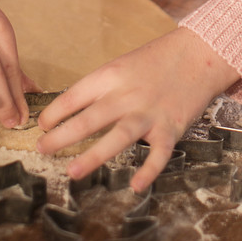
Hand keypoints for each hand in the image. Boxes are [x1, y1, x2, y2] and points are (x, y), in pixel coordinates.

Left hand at [35, 27, 238, 189]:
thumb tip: (70, 111)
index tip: (42, 126)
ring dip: (94, 156)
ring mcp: (150, 112)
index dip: (55, 112)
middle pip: (90, 118)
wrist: (199, 54)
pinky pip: (158, 153)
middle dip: (62, 136)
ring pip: (119, 136)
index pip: (75, 95)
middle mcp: (128, 94)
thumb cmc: (156, 61)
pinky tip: (135, 186)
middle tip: (42, 150)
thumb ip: (101, 88)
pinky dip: (148, 170)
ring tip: (72, 172)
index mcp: (112, 75)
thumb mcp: (122, 66)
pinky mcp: (171, 127)